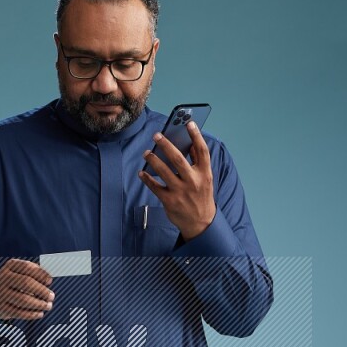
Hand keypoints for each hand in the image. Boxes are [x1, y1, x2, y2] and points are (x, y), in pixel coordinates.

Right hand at [0, 258, 54, 320]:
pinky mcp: (0, 308)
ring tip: (48, 306)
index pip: (27, 267)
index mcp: (10, 266)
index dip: (41, 274)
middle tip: (51, 296)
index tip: (50, 281)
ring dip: (39, 304)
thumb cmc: (13, 283)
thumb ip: (34, 273)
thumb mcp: (19, 273)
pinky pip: (19, 312)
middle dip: (42, 291)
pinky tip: (40, 313)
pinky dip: (32, 314)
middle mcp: (3, 278)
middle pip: (26, 283)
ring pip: (24, 299)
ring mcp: (0, 293)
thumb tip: (48, 281)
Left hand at [138, 120, 216, 238]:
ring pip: (164, 171)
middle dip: (166, 145)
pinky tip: (141, 173)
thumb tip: (189, 142)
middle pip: (178, 159)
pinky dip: (147, 179)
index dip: (196, 136)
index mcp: (204, 174)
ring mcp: (181, 192)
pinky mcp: (170, 201)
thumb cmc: (200, 196)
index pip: (202, 151)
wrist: (200, 223)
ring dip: (153, 159)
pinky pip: (155, 187)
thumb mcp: (205, 179)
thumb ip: (198, 162)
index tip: (189, 123)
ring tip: (146, 153)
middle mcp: (193, 182)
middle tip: (156, 135)